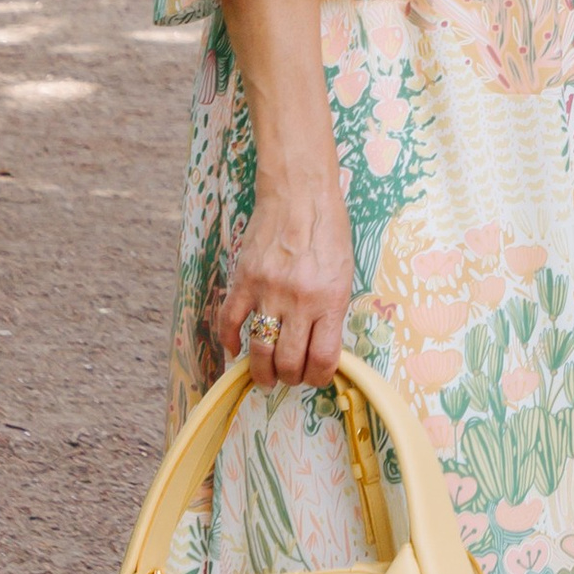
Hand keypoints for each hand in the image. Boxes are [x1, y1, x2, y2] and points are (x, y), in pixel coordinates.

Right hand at [217, 166, 353, 389]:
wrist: (299, 194)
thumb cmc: (328, 231)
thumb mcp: (344, 273)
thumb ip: (331, 309)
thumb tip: (320, 345)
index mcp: (330, 300)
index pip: (324, 358)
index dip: (319, 377)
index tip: (315, 377)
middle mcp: (299, 301)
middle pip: (290, 361)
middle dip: (290, 378)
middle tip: (288, 377)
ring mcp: (268, 292)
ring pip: (260, 349)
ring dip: (261, 370)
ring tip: (264, 375)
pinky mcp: (243, 281)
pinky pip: (230, 322)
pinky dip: (230, 342)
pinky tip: (235, 349)